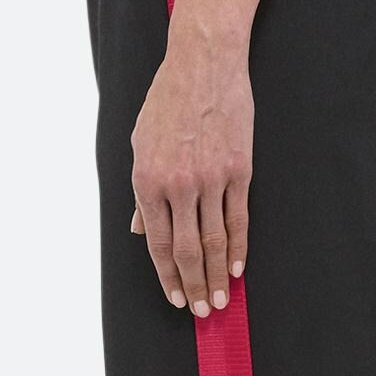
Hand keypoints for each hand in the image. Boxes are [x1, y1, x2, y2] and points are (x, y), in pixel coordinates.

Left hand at [128, 30, 252, 317]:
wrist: (203, 63)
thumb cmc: (167, 100)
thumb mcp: (139, 142)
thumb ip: (140, 192)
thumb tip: (136, 229)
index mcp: (147, 180)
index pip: (156, 242)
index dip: (166, 275)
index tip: (173, 297)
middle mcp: (178, 184)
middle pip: (186, 250)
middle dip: (192, 285)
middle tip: (199, 311)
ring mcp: (210, 178)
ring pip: (214, 240)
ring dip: (216, 275)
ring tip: (219, 299)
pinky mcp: (238, 170)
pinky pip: (238, 217)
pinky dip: (238, 247)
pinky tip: (237, 268)